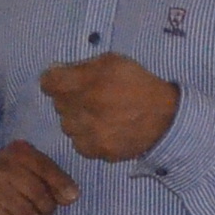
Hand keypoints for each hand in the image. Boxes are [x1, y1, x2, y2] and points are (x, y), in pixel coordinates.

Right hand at [0, 139, 80, 214]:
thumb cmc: (13, 175)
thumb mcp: (33, 167)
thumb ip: (55, 178)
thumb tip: (72, 197)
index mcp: (19, 153)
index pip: (46, 168)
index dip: (61, 185)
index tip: (71, 198)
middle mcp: (3, 167)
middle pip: (38, 194)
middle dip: (47, 208)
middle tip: (45, 211)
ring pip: (26, 214)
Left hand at [38, 54, 180, 164]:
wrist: (166, 117)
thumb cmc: (138, 84)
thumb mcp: (113, 62)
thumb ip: (81, 65)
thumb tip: (55, 70)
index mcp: (87, 84)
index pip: (49, 82)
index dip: (55, 79)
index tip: (64, 80)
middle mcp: (84, 110)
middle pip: (58, 104)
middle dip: (70, 99)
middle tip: (91, 97)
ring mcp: (90, 134)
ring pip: (67, 126)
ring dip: (78, 119)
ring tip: (98, 115)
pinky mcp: (98, 151)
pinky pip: (79, 144)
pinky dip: (87, 137)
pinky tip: (103, 130)